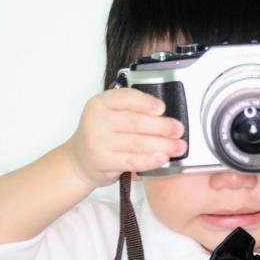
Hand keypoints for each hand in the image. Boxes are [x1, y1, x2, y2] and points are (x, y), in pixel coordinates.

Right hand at [66, 87, 186, 188]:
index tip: (163, 108)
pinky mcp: (105, 161)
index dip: (146, 103)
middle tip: (178, 130)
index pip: (125, 98)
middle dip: (162, 127)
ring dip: (162, 145)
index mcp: (100, 103)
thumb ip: (131, 110)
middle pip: (136, 122)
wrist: (80, 160)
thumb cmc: (102, 135)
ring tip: (179, 147)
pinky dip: (151, 160)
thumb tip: (165, 115)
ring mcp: (99, 142)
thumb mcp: (109, 114)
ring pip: (137, 143)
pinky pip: (133, 161)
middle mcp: (97, 120)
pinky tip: (164, 158)